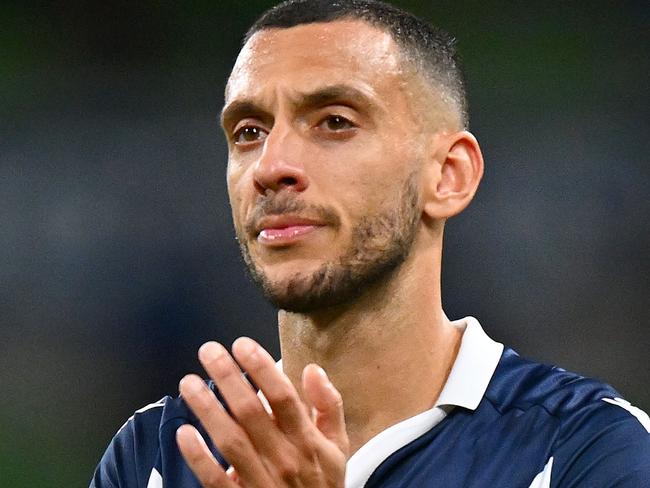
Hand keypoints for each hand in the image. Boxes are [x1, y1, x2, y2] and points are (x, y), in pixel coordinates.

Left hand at [176, 337, 348, 486]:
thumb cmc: (322, 482)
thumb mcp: (338, 446)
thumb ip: (329, 405)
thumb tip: (313, 369)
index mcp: (307, 440)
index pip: (283, 397)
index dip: (262, 368)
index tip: (242, 344)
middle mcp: (284, 458)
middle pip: (251, 412)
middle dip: (228, 378)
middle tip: (208, 351)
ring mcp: (261, 481)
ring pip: (231, 441)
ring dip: (208, 409)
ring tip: (189, 382)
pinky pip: (216, 480)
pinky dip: (199, 458)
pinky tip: (184, 433)